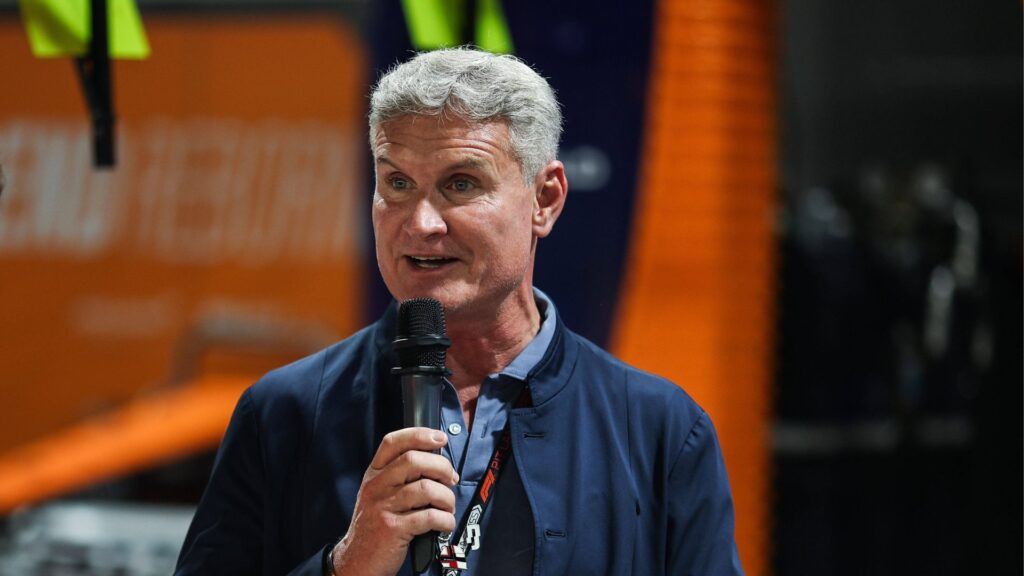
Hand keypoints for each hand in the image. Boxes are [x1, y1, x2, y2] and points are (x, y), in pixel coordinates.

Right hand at [330, 427, 458, 575]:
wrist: (357, 560)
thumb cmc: (375, 525)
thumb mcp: (378, 494)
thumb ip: (399, 476)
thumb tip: (437, 463)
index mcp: (374, 474)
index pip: (393, 442)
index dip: (419, 435)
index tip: (439, 438)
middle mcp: (376, 487)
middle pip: (414, 460)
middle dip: (442, 467)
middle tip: (450, 479)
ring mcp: (383, 507)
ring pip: (425, 488)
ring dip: (446, 497)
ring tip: (448, 506)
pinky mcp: (393, 528)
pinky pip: (428, 516)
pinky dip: (445, 519)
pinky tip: (445, 523)